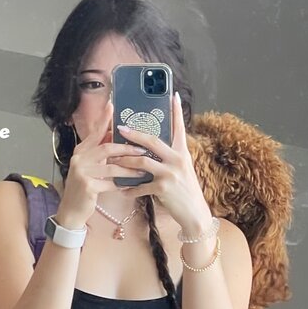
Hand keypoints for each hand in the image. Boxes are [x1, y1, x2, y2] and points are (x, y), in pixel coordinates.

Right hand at [57, 102, 147, 227]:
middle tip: (143, 150)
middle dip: (127, 149)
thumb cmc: (85, 188)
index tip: (113, 106)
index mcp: (81, 151)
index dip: (105, 120)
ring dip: (129, 169)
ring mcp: (82, 172)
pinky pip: (110, 183)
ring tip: (143, 170)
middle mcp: (79, 158)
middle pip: (107, 148)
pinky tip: (132, 185)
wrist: (72, 210)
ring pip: (112, 166)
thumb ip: (101, 152)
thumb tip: (116, 135)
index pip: (96, 132)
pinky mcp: (87, 186)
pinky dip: (122, 184)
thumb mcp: (91, 167)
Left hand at [113, 92, 212, 233]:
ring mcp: (170, 173)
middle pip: (152, 141)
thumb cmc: (185, 190)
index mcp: (182, 152)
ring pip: (141, 162)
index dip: (176, 111)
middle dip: (134, 134)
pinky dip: (129, 188)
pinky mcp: (163, 188)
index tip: (173, 95)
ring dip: (124, 161)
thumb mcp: (183, 169)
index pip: (179, 127)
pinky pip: (140, 186)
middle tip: (119, 127)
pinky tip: (121, 190)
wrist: (195, 213)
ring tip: (112, 160)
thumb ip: (171, 156)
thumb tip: (153, 146)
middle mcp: (177, 159)